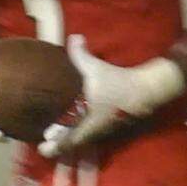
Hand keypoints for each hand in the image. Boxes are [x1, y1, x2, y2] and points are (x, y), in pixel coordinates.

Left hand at [38, 35, 183, 157]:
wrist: (144, 90)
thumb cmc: (118, 81)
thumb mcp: (96, 68)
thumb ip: (80, 55)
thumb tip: (73, 37)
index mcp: (88, 122)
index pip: (69, 141)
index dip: (55, 147)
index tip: (42, 148)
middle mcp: (94, 130)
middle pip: (73, 144)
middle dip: (58, 145)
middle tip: (43, 143)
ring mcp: (102, 130)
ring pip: (82, 141)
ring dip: (68, 140)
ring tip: (52, 136)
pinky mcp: (108, 126)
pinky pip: (89, 134)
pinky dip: (78, 134)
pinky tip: (71, 127)